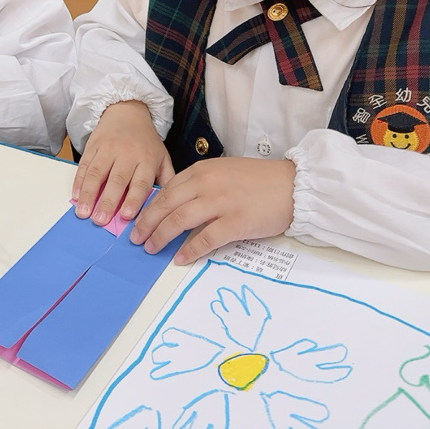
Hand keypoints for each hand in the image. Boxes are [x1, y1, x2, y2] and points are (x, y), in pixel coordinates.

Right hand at [72, 101, 174, 225]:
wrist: (127, 110)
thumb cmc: (145, 141)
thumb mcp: (162, 156)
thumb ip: (166, 180)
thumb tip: (168, 206)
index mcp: (146, 159)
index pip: (140, 182)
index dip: (133, 199)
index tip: (126, 216)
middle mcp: (127, 154)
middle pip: (116, 180)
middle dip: (107, 201)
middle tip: (100, 220)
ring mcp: (107, 149)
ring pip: (96, 173)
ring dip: (88, 194)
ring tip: (83, 212)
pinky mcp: (92, 145)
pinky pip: (84, 164)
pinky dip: (78, 181)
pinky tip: (75, 196)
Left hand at [129, 157, 295, 264]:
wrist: (293, 184)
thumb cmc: (259, 180)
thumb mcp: (223, 172)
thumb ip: (200, 184)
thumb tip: (176, 204)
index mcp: (202, 171)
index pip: (167, 190)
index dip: (149, 207)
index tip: (138, 220)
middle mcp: (206, 184)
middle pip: (167, 205)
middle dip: (147, 223)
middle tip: (136, 238)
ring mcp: (221, 203)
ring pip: (180, 221)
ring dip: (161, 237)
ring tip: (151, 249)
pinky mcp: (236, 222)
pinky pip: (206, 239)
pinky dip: (190, 250)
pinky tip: (180, 258)